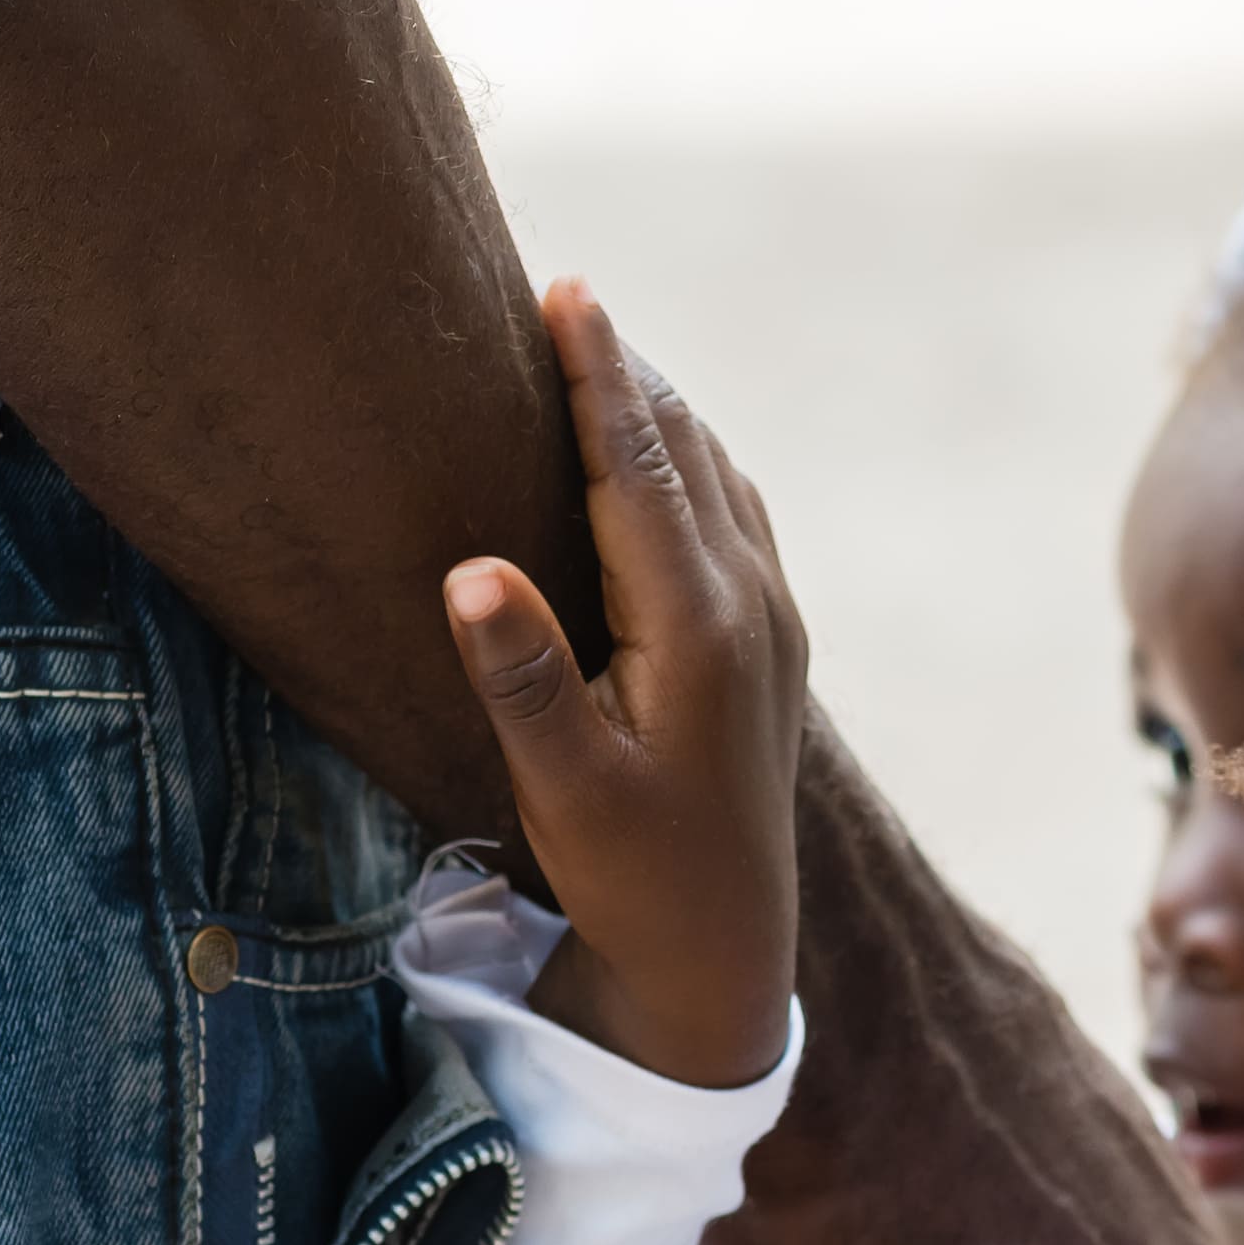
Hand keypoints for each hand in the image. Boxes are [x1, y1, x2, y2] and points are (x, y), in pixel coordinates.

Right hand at [440, 283, 808, 1084]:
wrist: (726, 953)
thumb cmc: (635, 878)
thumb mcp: (565, 788)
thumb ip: (521, 677)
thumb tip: (471, 569)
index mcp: (700, 628)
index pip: (640, 471)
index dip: (600, 377)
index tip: (569, 292)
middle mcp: (751, 606)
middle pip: (683, 454)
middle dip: (624, 373)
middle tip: (561, 294)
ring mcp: (772, 622)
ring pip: (714, 479)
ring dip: (657, 413)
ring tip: (596, 349)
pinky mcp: (771, 644)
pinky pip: (730, 517)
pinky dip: (684, 464)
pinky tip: (651, 451)